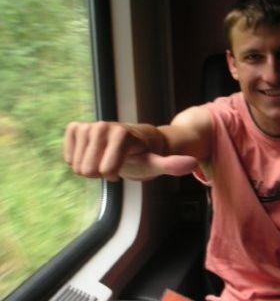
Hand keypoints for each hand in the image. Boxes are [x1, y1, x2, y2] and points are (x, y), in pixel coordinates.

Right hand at [64, 121, 196, 180]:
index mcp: (122, 135)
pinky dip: (78, 159)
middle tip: (114, 163)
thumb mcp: (158, 163)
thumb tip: (191, 164)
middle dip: (100, 172)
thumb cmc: (145, 155)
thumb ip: (172, 165)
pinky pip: (67, 155)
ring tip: (106, 158)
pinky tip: (92, 154)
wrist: (133, 141)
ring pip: (76, 165)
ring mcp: (87, 126)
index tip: (124, 166)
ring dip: (91, 167)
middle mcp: (103, 126)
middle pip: (87, 169)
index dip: (113, 173)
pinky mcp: (75, 128)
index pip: (104, 168)